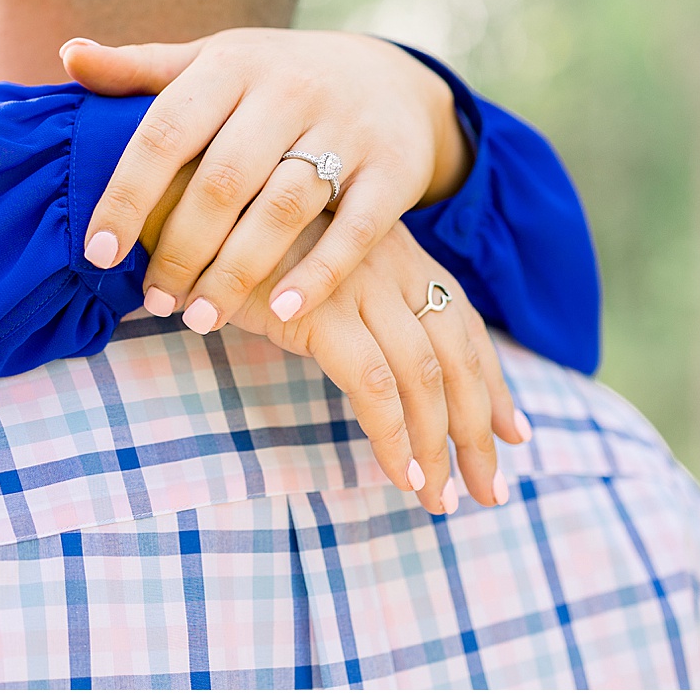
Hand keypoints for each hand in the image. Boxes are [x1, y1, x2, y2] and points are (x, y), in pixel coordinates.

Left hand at [65, 29, 472, 331]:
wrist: (389, 76)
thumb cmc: (274, 80)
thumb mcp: (213, 62)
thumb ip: (141, 69)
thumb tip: (70, 56)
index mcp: (232, 64)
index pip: (165, 132)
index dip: (127, 195)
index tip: (99, 252)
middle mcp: (290, 89)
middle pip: (222, 180)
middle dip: (181, 249)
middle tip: (155, 300)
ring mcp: (346, 127)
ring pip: (284, 208)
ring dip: (237, 271)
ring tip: (199, 317)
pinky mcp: (394, 167)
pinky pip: (356, 229)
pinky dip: (319, 274)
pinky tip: (280, 312)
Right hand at [211, 217, 527, 512]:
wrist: (185, 197)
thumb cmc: (238, 236)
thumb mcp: (310, 262)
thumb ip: (347, 298)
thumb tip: (372, 358)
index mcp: (395, 250)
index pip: (462, 323)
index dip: (494, 382)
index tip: (514, 432)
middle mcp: (390, 263)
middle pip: (457, 356)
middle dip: (480, 429)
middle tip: (489, 489)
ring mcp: (359, 284)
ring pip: (424, 378)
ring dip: (438, 446)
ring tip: (440, 500)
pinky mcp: (322, 311)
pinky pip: (374, 386)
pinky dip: (393, 435)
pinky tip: (400, 476)